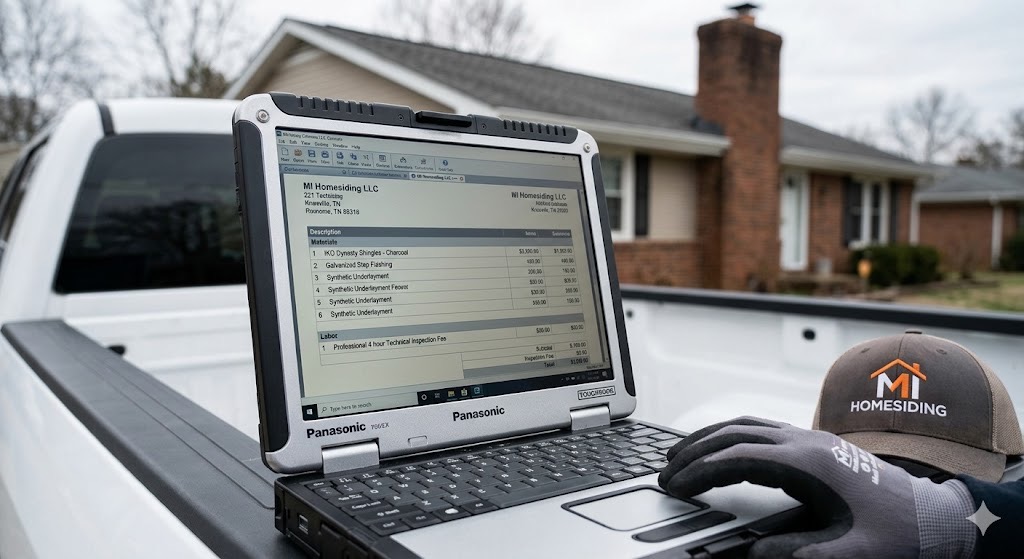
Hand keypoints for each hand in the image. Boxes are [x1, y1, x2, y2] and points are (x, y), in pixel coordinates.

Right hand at [657, 417, 976, 557]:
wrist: (938, 518)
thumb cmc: (899, 536)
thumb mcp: (849, 556)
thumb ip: (796, 556)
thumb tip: (747, 554)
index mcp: (809, 464)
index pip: (738, 458)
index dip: (700, 471)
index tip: (674, 486)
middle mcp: (806, 442)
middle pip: (734, 432)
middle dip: (694, 450)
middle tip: (664, 471)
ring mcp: (811, 439)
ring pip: (746, 424)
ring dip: (709, 437)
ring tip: (680, 457)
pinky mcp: (816, 445)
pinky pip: (760, 429)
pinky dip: (730, 437)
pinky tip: (720, 452)